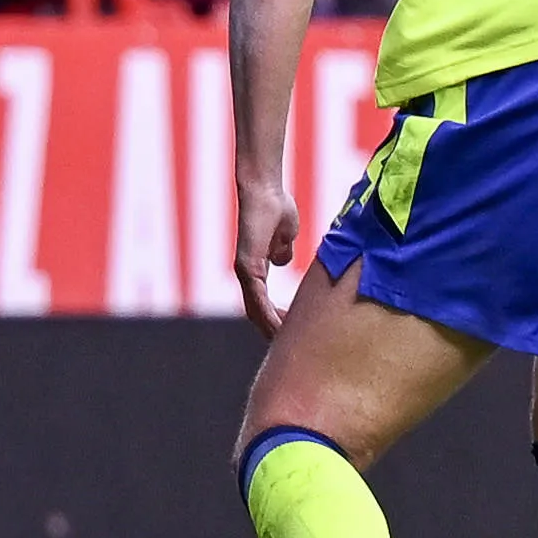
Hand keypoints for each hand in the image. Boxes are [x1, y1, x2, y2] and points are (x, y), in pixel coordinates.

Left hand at [235, 171, 297, 331]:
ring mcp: (245, 271)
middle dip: (272, 329)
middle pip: (257, 310)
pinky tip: (280, 326)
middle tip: (290, 346)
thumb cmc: (275, 206)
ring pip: (255, 309)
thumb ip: (282, 250)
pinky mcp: (247, 267)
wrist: (264, 191)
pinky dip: (268, 314)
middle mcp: (247, 273)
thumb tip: (283, 261)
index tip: (292, 329)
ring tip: (286, 343)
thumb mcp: (284, 236)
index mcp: (256, 267)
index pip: (262, 301)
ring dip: (270, 328)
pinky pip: (258, 297)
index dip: (275, 317)